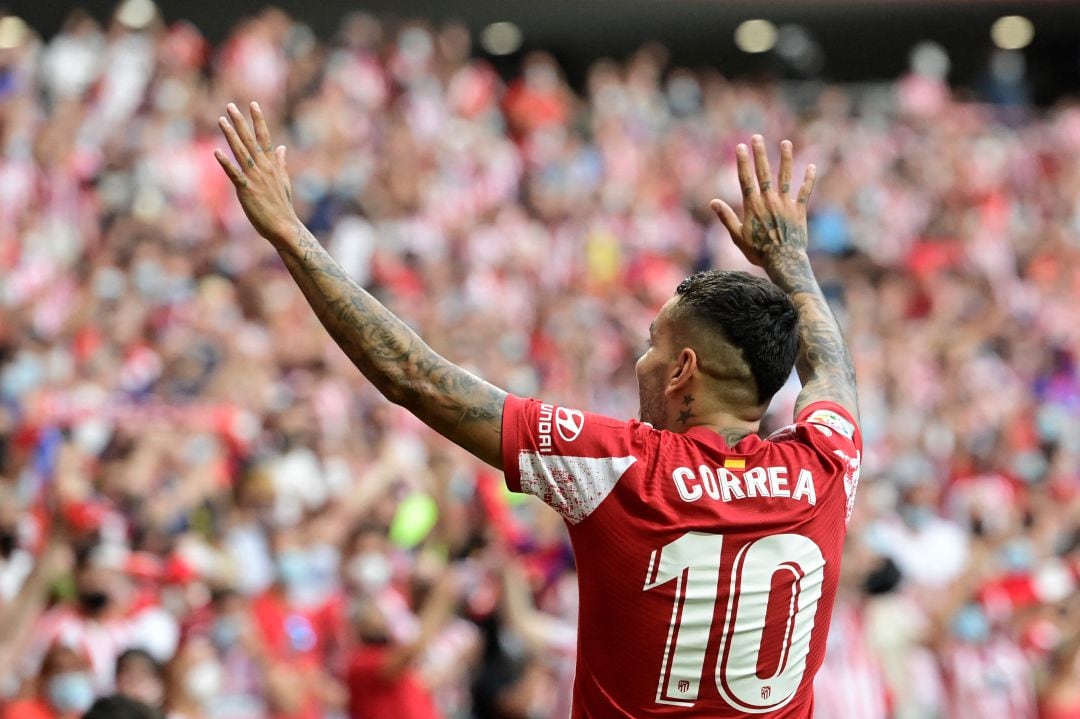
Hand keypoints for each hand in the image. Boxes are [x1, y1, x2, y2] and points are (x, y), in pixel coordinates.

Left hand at [215, 102, 296, 243]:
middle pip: (250, 140)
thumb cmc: (282, 206)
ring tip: (222, 120)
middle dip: (241, 122)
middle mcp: (264, 168)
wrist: (284, 227)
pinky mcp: (247, 190)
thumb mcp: (284, 181)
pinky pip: (234, 174)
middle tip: (231, 106)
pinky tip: (216, 152)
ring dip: (231, 135)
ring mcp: (255, 178)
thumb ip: (280, 163)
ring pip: (241, 152)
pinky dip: (225, 163)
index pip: (265, 138)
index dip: (259, 121)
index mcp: (272, 165)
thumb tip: (282, 147)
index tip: (253, 104)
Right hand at [710, 134, 815, 268]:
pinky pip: (804, 192)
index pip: (746, 179)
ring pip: (785, 177)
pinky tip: (812, 167)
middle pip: (764, 172)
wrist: (783, 261)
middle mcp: (769, 200)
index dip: (743, 162)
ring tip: (786, 143)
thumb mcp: (737, 236)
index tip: (741, 147)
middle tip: (757, 137)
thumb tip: (713, 202)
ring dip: (786, 159)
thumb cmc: (758, 252)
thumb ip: (727, 218)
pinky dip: (808, 180)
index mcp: (752, 206)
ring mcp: (785, 204)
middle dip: (760, 154)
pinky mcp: (799, 210)